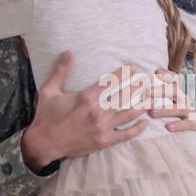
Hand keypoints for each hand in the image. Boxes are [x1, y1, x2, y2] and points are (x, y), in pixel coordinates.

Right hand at [20, 52, 152, 170]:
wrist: (44, 144)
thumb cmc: (46, 116)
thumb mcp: (49, 90)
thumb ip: (61, 71)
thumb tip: (69, 52)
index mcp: (86, 97)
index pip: (111, 81)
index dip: (124, 73)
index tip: (133, 67)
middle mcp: (97, 112)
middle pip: (125, 96)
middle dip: (138, 87)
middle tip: (148, 81)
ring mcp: (102, 128)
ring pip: (129, 114)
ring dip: (142, 105)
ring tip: (151, 98)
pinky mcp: (104, 141)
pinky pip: (126, 135)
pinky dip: (138, 129)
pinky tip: (145, 123)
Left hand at [147, 67, 195, 133]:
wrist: (184, 136)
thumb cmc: (166, 117)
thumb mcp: (159, 104)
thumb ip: (152, 94)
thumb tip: (147, 77)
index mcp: (176, 92)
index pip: (174, 79)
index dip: (167, 75)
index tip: (156, 71)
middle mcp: (184, 99)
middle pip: (175, 91)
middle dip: (161, 91)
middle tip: (147, 93)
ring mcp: (190, 111)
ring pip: (180, 108)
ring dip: (165, 110)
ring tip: (151, 112)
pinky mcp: (194, 124)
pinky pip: (188, 124)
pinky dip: (179, 125)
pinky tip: (168, 127)